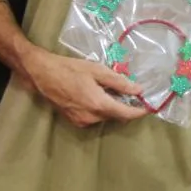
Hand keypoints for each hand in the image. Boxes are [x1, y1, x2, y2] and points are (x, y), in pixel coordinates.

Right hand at [18, 47, 147, 127]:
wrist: (42, 74)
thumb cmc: (69, 69)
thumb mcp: (97, 71)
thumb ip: (119, 82)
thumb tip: (138, 90)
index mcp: (99, 104)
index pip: (126, 114)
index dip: (139, 112)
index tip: (149, 107)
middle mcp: (91, 117)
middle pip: (116, 116)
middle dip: (124, 107)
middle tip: (130, 92)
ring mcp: (81, 121)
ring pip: (105, 117)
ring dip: (111, 107)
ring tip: (109, 91)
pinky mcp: (74, 121)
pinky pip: (94, 117)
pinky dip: (99, 109)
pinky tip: (96, 95)